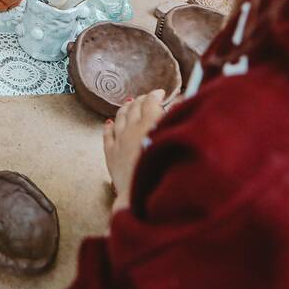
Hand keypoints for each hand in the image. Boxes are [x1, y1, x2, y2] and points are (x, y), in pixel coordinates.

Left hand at [104, 89, 166, 211]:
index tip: (161, 92)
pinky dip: (108, 126)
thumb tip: (181, 103)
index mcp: (149, 125)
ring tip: (130, 104)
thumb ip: (177, 120)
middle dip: (141, 100)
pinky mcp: (110, 156)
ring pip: (119, 118)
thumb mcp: (175, 141)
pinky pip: (107, 135)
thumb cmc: (167, 171)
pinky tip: (109, 122)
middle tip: (148, 97)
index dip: (156, 95)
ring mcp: (118, 142)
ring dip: (125, 109)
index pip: (151, 103)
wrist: (144, 196)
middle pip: (134, 108)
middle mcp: (131, 129)